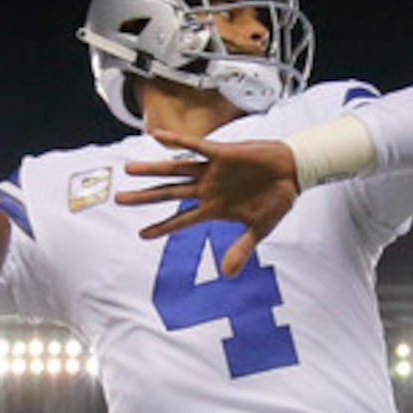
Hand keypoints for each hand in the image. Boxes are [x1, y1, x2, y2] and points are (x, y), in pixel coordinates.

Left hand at [116, 128, 299, 274]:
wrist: (293, 173)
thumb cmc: (276, 200)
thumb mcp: (259, 229)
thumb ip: (241, 249)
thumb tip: (228, 275)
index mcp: (214, 208)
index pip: (181, 220)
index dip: (162, 227)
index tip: (141, 235)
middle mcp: (207, 189)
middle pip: (169, 194)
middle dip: (144, 198)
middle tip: (119, 199)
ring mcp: (212, 171)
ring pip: (176, 170)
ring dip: (152, 170)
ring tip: (128, 170)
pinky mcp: (222, 154)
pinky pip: (196, 146)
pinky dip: (177, 141)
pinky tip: (157, 137)